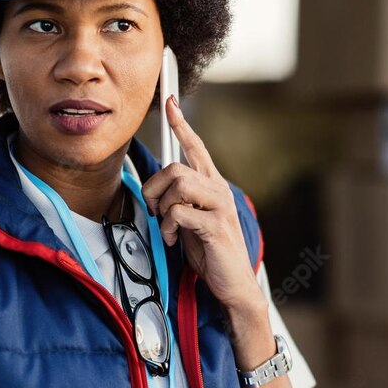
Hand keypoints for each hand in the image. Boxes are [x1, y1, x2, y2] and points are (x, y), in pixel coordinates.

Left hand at [141, 96, 265, 317]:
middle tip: (155, 211)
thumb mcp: (190, 220)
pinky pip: (179, 212)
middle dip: (154, 188)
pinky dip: (169, 226)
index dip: (182, 124)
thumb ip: (178, 201)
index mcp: (212, 185)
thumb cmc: (211, 252)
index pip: (196, 147)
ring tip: (168, 228)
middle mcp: (218, 189)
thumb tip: (156, 189)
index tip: (170, 102)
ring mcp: (219, 206)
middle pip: (175, 167)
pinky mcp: (215, 224)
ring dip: (162, 209)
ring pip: (177, 184)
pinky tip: (175, 239)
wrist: (233, 284)